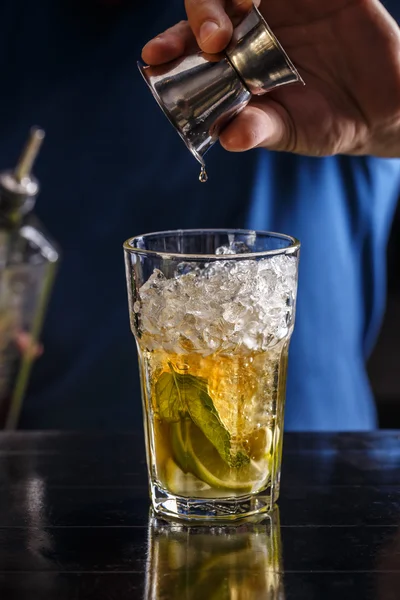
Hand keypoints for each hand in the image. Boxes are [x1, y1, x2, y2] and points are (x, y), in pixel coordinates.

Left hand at [142, 0, 399, 157]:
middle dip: (200, 19)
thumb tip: (227, 139)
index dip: (171, 47)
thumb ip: (258, 129)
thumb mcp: (289, 130)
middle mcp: (248, 30)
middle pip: (209, 8)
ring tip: (237, 13)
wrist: (379, 108)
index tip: (153, 58)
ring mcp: (280, 4)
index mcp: (232, 64)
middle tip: (213, 41)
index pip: (192, 49)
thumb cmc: (324, 122)